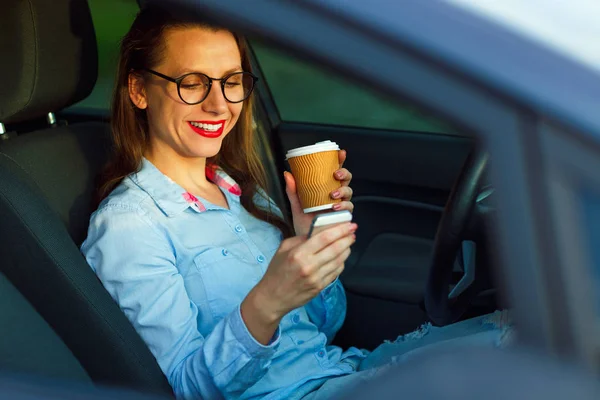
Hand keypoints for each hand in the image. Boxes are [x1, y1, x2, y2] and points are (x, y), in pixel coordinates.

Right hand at [241, 222, 356, 342]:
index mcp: (299, 253)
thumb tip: (317, 232)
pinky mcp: (320, 287)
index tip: (349, 224)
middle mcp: (309, 266)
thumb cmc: (276, 271)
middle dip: (347, 238)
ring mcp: (316, 278)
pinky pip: (336, 272)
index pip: (325, 238)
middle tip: (353, 231)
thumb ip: (300, 239)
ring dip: (347, 249)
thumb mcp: (283, 249)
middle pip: (336, 248)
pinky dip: (341, 262)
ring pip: (339, 261)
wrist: (273, 297)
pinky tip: (341, 257)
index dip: (340, 230)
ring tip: (349, 242)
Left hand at [284, 149, 353, 235]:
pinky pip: (349, 207)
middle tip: (336, 174)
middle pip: (346, 179)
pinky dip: (343, 205)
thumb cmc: (304, 224)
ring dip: (343, 190)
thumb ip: (293, 191)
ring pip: (349, 192)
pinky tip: (335, 207)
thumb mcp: (297, 205)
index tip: (340, 153)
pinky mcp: (344, 216)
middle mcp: (335, 195)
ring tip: (333, 194)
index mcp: (325, 188)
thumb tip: (287, 174)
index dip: (339, 161)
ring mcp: (341, 205)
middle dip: (344, 174)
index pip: (334, 171)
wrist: (308, 242)